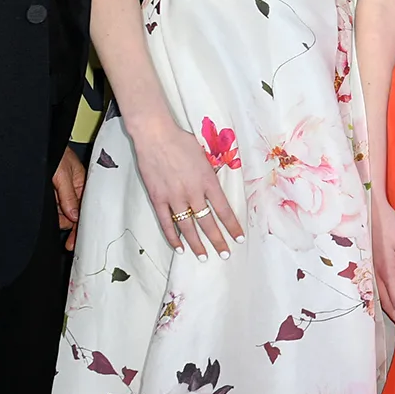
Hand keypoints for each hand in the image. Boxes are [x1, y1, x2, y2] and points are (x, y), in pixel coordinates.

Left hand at [52, 148, 87, 250]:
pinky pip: (54, 209)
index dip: (81, 227)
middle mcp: (74, 190)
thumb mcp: (62, 174)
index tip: (74, 242)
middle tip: (63, 232)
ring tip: (52, 208)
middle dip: (67, 222)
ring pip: (62, 214)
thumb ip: (68, 195)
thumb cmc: (54, 151)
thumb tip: (74, 216)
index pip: (85, 210)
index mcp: (82, 184)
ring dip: (57, 216)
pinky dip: (51, 211)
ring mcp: (62, 192)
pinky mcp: (52, 194)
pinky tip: (48, 206)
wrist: (36, 144)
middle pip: (74, 215)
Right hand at [132, 117, 245, 260]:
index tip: (239, 238)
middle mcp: (193, 193)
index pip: (224, 210)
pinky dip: (173, 237)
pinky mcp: (158, 199)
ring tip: (203, 257)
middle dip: (218, 240)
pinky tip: (179, 248)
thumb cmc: (182, 141)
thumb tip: (214, 189)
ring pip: (188, 227)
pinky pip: (166, 223)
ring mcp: (174, 197)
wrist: (156, 136)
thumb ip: (209, 176)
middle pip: (208, 223)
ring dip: (197, 244)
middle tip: (225, 254)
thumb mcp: (204, 157)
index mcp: (208, 181)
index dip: (232, 226)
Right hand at [370, 196, 394, 341]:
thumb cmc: (392, 225)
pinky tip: (388, 306)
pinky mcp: (369, 267)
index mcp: (388, 272)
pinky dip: (384, 304)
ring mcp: (370, 272)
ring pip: (381, 301)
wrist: (370, 210)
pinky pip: (376, 292)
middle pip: (389, 306)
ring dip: (392, 315)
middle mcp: (377, 276)